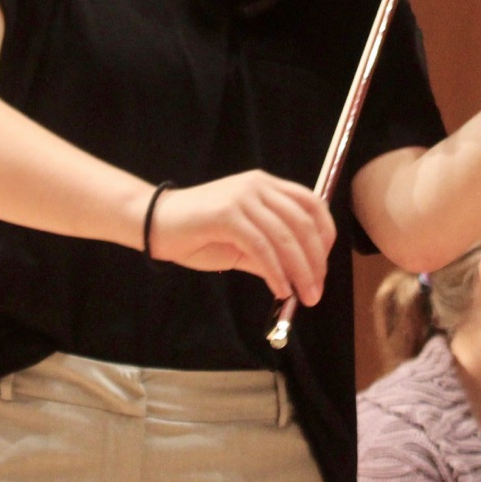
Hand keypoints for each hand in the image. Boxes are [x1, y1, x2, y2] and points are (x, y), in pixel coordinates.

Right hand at [143, 170, 335, 304]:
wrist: (155, 222)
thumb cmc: (198, 233)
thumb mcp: (242, 243)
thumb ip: (270, 252)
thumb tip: (299, 276)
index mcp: (265, 185)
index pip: (311, 204)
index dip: (325, 235)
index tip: (323, 265)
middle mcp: (258, 186)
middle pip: (303, 222)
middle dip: (316, 260)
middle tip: (317, 290)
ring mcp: (243, 198)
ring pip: (285, 236)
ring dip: (300, 270)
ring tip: (305, 296)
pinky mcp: (227, 215)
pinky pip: (261, 247)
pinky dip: (275, 272)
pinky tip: (279, 290)